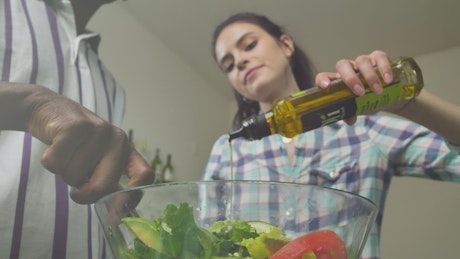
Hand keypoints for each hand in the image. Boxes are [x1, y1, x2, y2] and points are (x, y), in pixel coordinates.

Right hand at [26, 85, 153, 203]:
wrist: (52, 110)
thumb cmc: (78, 144)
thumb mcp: (99, 160)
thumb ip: (109, 181)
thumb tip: (117, 215)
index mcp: (127, 150)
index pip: (145, 175)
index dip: (133, 197)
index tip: (115, 214)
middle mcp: (117, 139)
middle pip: (104, 186)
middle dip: (85, 196)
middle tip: (77, 191)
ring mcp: (97, 131)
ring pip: (74, 176)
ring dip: (64, 173)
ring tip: (67, 156)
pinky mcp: (74, 126)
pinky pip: (56, 163)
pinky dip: (50, 162)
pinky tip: (55, 147)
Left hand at [315, 50, 393, 123]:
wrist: (381, 90)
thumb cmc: (363, 98)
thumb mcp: (356, 107)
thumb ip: (351, 113)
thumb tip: (350, 120)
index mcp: (338, 81)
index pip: (324, 76)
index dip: (323, 80)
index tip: (326, 86)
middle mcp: (348, 68)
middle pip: (343, 65)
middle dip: (351, 78)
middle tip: (360, 92)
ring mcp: (362, 62)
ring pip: (362, 61)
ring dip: (369, 76)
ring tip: (377, 90)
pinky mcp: (377, 58)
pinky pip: (380, 57)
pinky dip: (384, 67)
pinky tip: (388, 79)